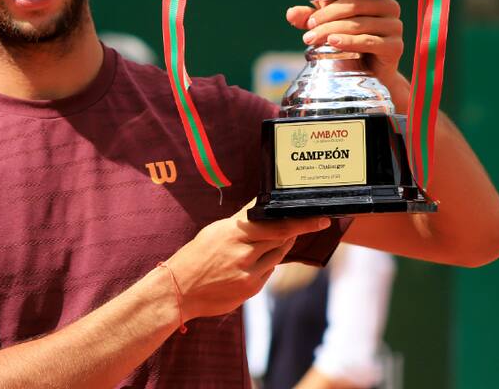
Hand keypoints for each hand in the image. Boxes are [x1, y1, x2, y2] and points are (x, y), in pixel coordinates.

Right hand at [163, 206, 329, 320]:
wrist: (178, 289)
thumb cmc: (196, 256)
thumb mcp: (215, 231)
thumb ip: (241, 222)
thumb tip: (261, 208)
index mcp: (234, 232)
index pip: (275, 222)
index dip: (300, 220)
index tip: (320, 217)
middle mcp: (243, 251)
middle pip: (282, 237)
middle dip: (298, 229)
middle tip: (313, 222)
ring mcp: (248, 272)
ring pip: (278, 254)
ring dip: (282, 245)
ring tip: (281, 238)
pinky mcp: (250, 288)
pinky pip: (268, 271)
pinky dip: (268, 263)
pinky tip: (259, 260)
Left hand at [286, 0, 404, 91]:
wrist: (368, 71)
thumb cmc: (349, 38)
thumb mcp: (328, 23)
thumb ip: (310, 16)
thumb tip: (291, 13)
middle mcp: (389, 6)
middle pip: (356, 3)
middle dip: (327, 14)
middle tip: (308, 26)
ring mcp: (394, 26)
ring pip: (358, 23)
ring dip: (330, 30)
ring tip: (310, 38)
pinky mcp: (395, 47)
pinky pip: (368, 41)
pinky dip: (347, 41)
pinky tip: (332, 42)